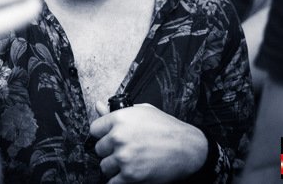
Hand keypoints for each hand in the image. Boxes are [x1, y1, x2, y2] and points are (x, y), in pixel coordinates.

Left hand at [90, 102, 207, 182]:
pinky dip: (119, 180)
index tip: (110, 137)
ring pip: (104, 166)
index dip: (103, 134)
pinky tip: (130, 173)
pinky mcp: (130, 175)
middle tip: (125, 150)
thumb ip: (116, 111)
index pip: (94, 129)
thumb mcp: (142, 111)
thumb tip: (99, 106)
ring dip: (115, 166)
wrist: (188, 149)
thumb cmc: (167, 128)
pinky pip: (112, 182)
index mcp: (120, 118)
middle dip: (110, 150)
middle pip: (99, 149)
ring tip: (130, 161)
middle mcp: (118, 137)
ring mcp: (123, 157)